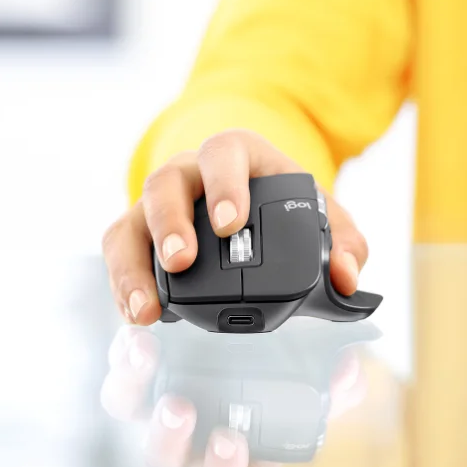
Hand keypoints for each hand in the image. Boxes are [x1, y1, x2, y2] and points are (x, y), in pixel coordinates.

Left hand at [99, 325, 369, 466]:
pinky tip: (138, 334)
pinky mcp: (138, 379)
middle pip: (171, 457)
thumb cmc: (281, 364)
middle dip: (174, 439)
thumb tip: (349, 369)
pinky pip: (122, 379)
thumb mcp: (317, 372)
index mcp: (242, 447)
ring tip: (149, 356)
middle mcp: (195, 436)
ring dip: (137, 389)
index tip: (232, 440)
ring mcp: (161, 410)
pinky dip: (126, 360)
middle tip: (181, 406)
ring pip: (132, 409)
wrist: (237, 328)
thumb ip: (336, 375)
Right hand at [102, 129, 369, 324]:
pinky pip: (119, 249)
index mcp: (236, 156)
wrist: (248, 204)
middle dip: (171, 224)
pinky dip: (123, 283)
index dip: (224, 184)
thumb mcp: (320, 215)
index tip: (230, 222)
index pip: (224, 154)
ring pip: (132, 220)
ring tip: (147, 307)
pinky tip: (137, 313)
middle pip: (166, 183)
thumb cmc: (282, 207)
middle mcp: (189, 173)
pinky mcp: (138, 233)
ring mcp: (157, 203)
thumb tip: (347, 277)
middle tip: (182, 261)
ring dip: (134, 263)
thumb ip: (344, 242)